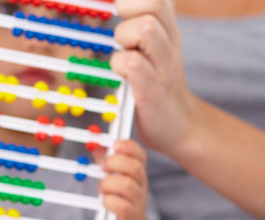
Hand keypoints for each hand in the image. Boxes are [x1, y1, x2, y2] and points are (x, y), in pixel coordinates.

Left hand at [99, 140, 147, 219]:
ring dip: (110, 183)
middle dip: (116, 163)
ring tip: (103, 188)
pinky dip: (110, 202)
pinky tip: (105, 201)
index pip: (140, 155)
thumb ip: (104, 160)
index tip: (115, 144)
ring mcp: (138, 201)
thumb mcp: (111, 177)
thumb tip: (95, 144)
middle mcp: (141, 184)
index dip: (129, 147)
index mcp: (137, 172)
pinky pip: (122, 206)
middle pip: (135, 167)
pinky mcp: (131, 216)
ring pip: (127, 185)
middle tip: (103, 167)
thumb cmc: (117, 198)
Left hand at [111, 0, 196, 157]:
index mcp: (169, 30)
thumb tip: (121, 4)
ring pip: (145, 28)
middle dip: (129, 9)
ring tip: (123, 54)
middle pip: (154, 2)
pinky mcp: (153, 89)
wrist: (180, 127)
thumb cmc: (159, 86)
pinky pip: (133, 63)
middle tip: (123, 34)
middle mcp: (170, 42)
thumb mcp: (155, 50)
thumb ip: (144, 26)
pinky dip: (120, 65)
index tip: (122, 11)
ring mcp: (164, 66)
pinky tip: (121, 74)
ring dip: (124, 38)